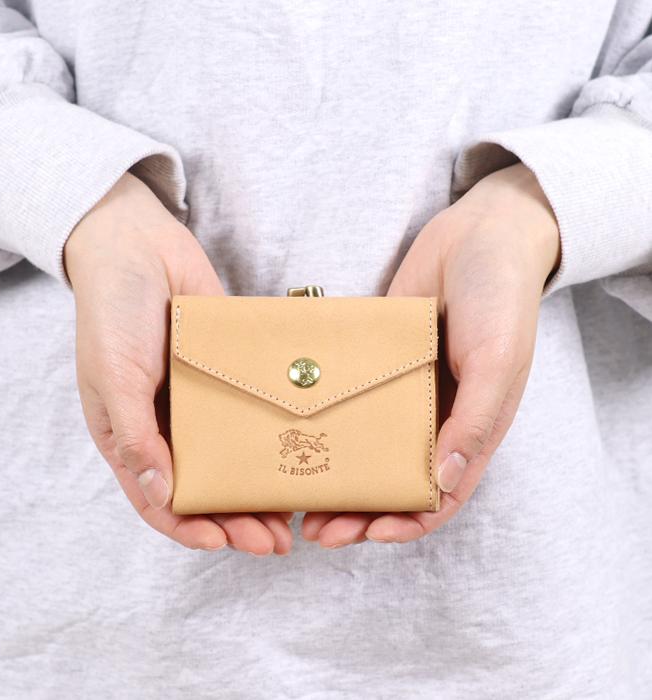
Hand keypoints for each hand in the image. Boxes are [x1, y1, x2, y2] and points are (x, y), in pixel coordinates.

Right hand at [65, 173, 292, 555]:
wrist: (140, 245)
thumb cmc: (113, 312)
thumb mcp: (114, 376)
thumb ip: (136, 435)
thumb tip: (163, 495)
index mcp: (132, 436)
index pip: (159, 500)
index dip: (191, 529)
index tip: (227, 544)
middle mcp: (168, 427)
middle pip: (205, 488)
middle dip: (238, 519)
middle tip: (276, 542)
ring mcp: (200, 402)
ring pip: (235, 459)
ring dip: (260, 487)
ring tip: (296, 512)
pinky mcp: (227, 376)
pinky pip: (252, 414)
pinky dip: (272, 438)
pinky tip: (301, 453)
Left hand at [302, 163, 560, 547]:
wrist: (477, 233)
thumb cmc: (501, 298)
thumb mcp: (499, 361)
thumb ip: (474, 421)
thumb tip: (442, 482)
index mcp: (471, 429)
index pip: (440, 495)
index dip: (407, 522)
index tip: (368, 534)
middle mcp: (434, 419)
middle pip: (394, 480)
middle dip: (359, 511)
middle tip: (318, 529)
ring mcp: (403, 393)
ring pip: (365, 448)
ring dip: (337, 476)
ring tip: (299, 497)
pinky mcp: (377, 365)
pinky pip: (349, 401)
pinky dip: (327, 423)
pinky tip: (295, 435)